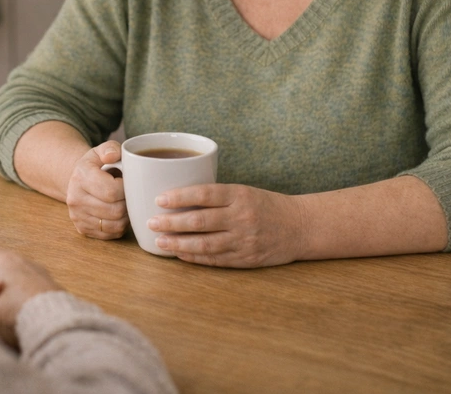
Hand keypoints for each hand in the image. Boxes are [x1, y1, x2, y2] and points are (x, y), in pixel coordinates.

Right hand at [0, 248, 62, 347]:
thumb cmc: (12, 310)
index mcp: (0, 258)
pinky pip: (33, 288)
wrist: (49, 319)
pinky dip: (27, 297)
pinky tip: (25, 314)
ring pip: (17, 278)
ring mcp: (38, 269)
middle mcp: (20, 258)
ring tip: (9, 313)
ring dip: (12, 292)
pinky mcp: (51, 283)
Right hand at [64, 141, 127, 239]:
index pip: (112, 191)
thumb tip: (114, 156)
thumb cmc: (95, 166)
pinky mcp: (82, 229)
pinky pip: (110, 234)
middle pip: (115, 210)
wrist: (76, 181)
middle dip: (129, 203)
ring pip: (115, 224)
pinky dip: (120, 226)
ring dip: (127, 216)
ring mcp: (77, 216)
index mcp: (81, 176)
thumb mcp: (101, 151)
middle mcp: (75, 198)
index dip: (127, 189)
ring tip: (126, 203)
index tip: (130, 183)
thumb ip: (111, 148)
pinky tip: (119, 214)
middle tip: (132, 195)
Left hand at [147, 183, 306, 267]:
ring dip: (178, 244)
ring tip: (159, 242)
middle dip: (171, 223)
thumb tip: (178, 199)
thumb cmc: (266, 205)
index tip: (159, 199)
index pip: (204, 194)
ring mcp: (244, 240)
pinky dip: (194, 257)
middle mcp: (241, 217)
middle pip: (199, 221)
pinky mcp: (245, 259)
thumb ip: (217, 196)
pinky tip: (179, 255)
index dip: (179, 197)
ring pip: (204, 244)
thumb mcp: (244, 191)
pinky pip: (215, 259)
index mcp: (240, 195)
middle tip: (151, 222)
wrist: (300, 227)